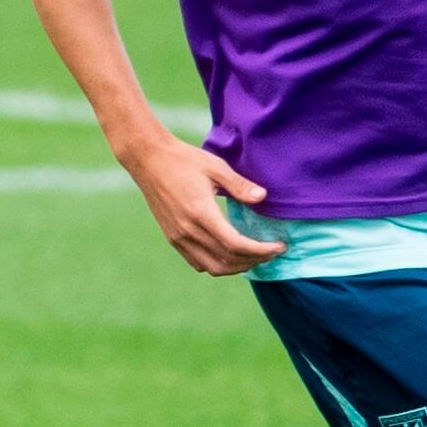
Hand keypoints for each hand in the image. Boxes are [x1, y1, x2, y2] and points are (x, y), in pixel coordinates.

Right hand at [120, 135, 284, 274]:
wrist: (148, 159)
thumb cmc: (183, 159)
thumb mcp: (215, 166)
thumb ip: (240, 185)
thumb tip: (263, 197)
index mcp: (201, 213)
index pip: (236, 245)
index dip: (261, 250)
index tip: (279, 246)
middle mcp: (188, 231)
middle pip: (227, 261)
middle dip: (254, 261)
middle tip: (272, 252)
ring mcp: (178, 237)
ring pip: (212, 267)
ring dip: (236, 267)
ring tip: (254, 256)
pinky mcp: (172, 237)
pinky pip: (197, 262)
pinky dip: (217, 264)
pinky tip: (229, 254)